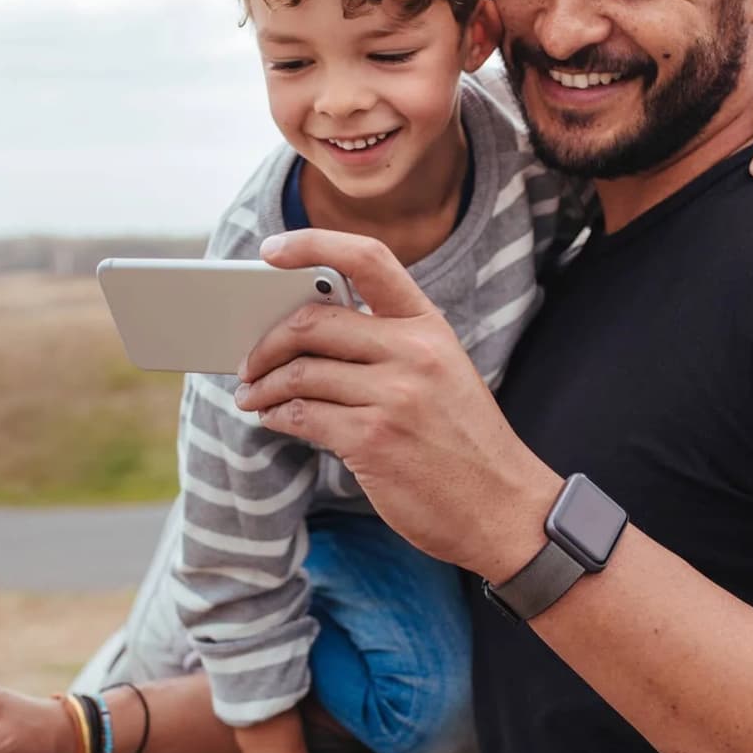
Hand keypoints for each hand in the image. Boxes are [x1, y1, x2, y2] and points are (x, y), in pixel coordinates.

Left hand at [236, 231, 559, 580]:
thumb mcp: (443, 373)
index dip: (313, 244)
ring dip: (263, 386)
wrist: (503, 507)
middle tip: (249, 360)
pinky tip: (272, 420)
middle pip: (313, 322)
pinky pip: (301, 416)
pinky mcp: (372, 440)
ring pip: (299, 373)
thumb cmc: (465, 442)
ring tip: (252, 396)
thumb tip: (310, 334)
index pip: (368, 259)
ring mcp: (394, 396)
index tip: (271, 250)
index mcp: (430, 327)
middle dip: (267, 341)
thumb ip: (390, 345)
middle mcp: (413, 352)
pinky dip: (276, 417)